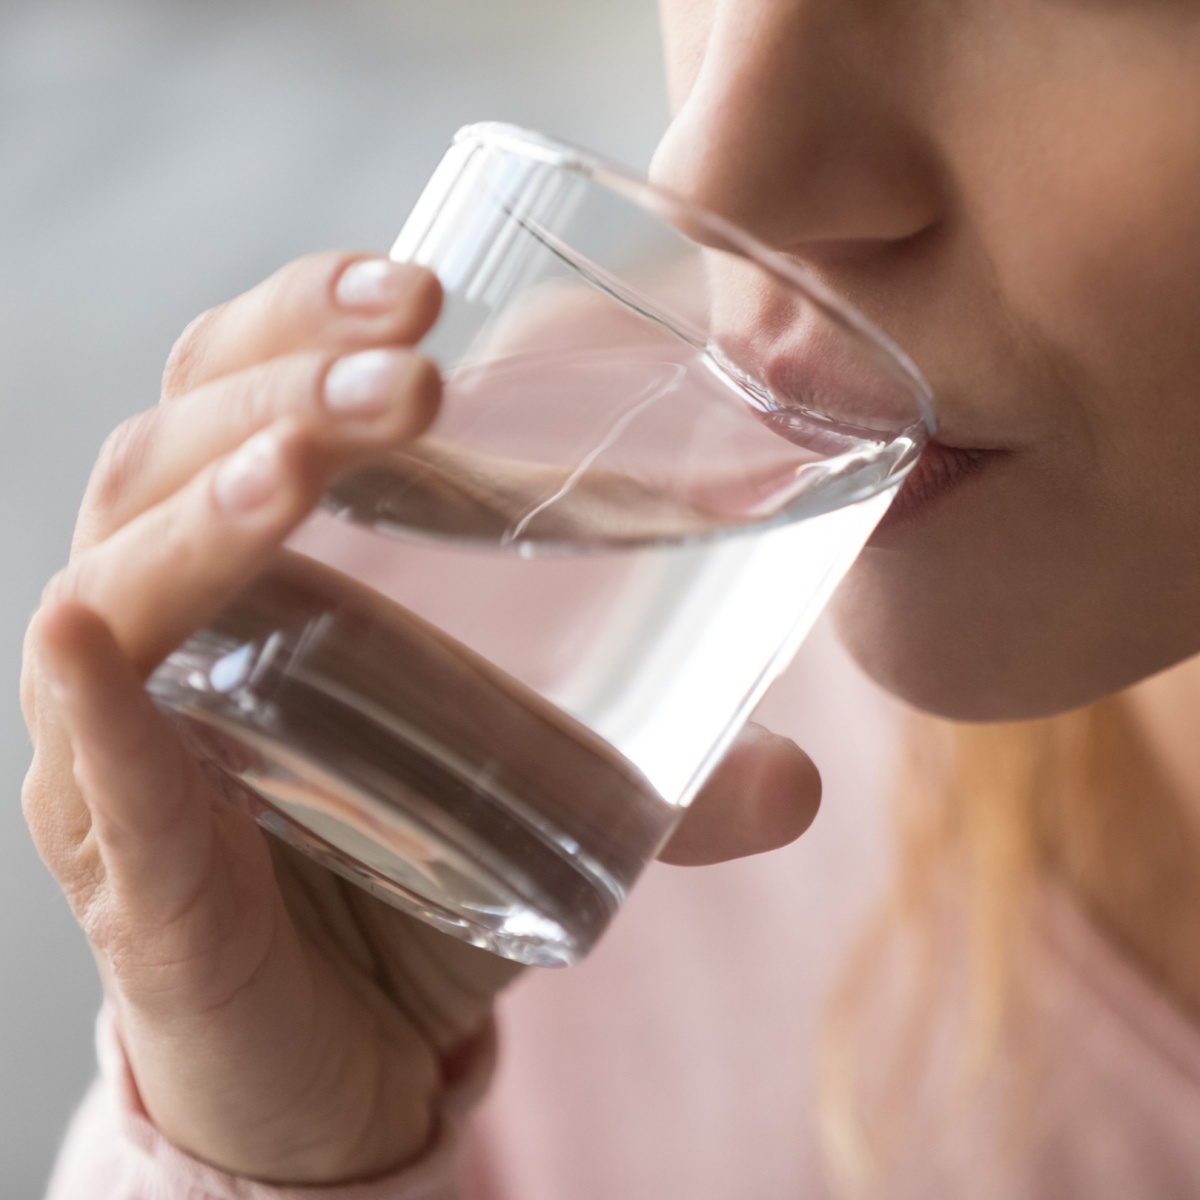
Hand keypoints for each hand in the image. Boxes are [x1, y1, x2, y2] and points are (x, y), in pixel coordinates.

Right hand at [19, 253, 821, 1185]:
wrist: (342, 1046)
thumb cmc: (414, 874)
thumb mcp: (542, 794)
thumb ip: (664, 780)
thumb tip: (802, 780)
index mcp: (259, 566)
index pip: (240, 388)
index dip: (307, 318)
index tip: (425, 289)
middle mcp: (172, 626)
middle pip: (173, 448)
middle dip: (283, 383)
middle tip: (411, 361)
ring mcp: (128, 740)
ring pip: (121, 577)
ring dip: (209, 502)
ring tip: (308, 463)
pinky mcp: (128, 864)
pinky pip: (91, 768)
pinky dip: (91, 704)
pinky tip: (88, 636)